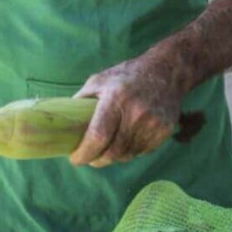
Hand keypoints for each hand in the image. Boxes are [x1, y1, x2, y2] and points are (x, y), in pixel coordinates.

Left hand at [70, 53, 184, 167]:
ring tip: (108, 148)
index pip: (98, 136)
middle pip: (113, 152)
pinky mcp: (164, 130)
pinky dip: (130, 151)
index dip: (84, 153)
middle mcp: (136, 112)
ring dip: (114, 156)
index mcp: (116, 98)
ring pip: (127, 155)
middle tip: (89, 157)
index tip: (75, 159)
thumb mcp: (100, 80)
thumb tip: (62, 122)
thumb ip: (81, 100)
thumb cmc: (127, 75)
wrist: (168, 70)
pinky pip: (142, 152)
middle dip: (96, 160)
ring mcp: (153, 123)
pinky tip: (126, 140)